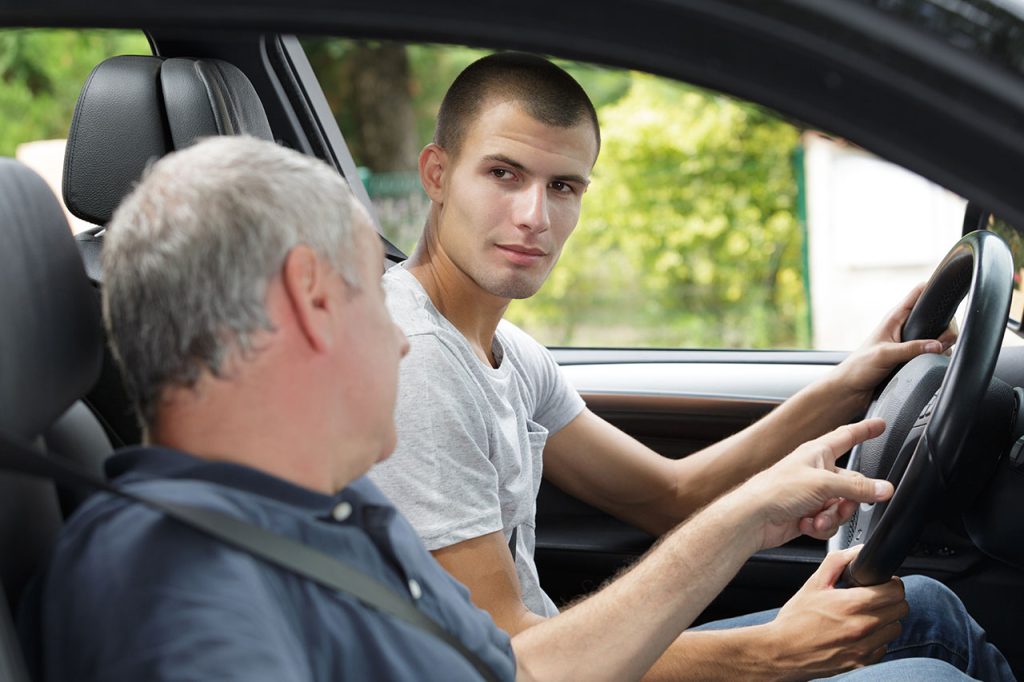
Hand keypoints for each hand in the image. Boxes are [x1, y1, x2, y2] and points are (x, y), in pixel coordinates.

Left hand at [737, 418, 892, 550]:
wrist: (753, 519)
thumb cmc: (775, 490)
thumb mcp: (823, 484)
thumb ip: (857, 487)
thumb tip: (884, 488)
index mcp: (818, 453)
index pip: (847, 436)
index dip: (865, 430)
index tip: (880, 425)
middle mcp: (816, 471)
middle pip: (852, 484)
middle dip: (847, 500)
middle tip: (838, 505)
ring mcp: (812, 494)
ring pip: (842, 507)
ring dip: (831, 517)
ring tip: (815, 517)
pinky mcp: (807, 514)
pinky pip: (829, 522)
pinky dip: (820, 526)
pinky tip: (805, 524)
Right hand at [763, 547, 907, 679]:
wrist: (783, 651)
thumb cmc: (795, 620)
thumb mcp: (813, 584)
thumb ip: (837, 562)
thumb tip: (856, 551)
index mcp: (851, 604)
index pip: (895, 591)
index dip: (891, 583)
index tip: (882, 583)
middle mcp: (862, 627)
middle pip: (901, 609)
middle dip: (891, 600)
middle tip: (875, 597)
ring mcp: (864, 647)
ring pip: (895, 629)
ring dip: (886, 620)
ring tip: (867, 615)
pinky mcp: (862, 662)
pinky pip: (884, 647)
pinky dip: (877, 639)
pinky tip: (860, 633)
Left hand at [833, 283, 957, 409]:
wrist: (852, 390)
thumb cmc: (859, 368)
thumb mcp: (885, 355)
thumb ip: (911, 349)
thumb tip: (937, 345)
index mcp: (895, 317)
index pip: (919, 292)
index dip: (934, 288)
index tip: (948, 295)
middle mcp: (905, 327)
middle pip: (938, 315)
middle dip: (946, 327)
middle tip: (940, 343)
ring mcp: (911, 342)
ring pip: (940, 335)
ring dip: (944, 344)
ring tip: (936, 355)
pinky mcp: (914, 357)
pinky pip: (935, 351)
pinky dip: (940, 356)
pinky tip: (935, 363)